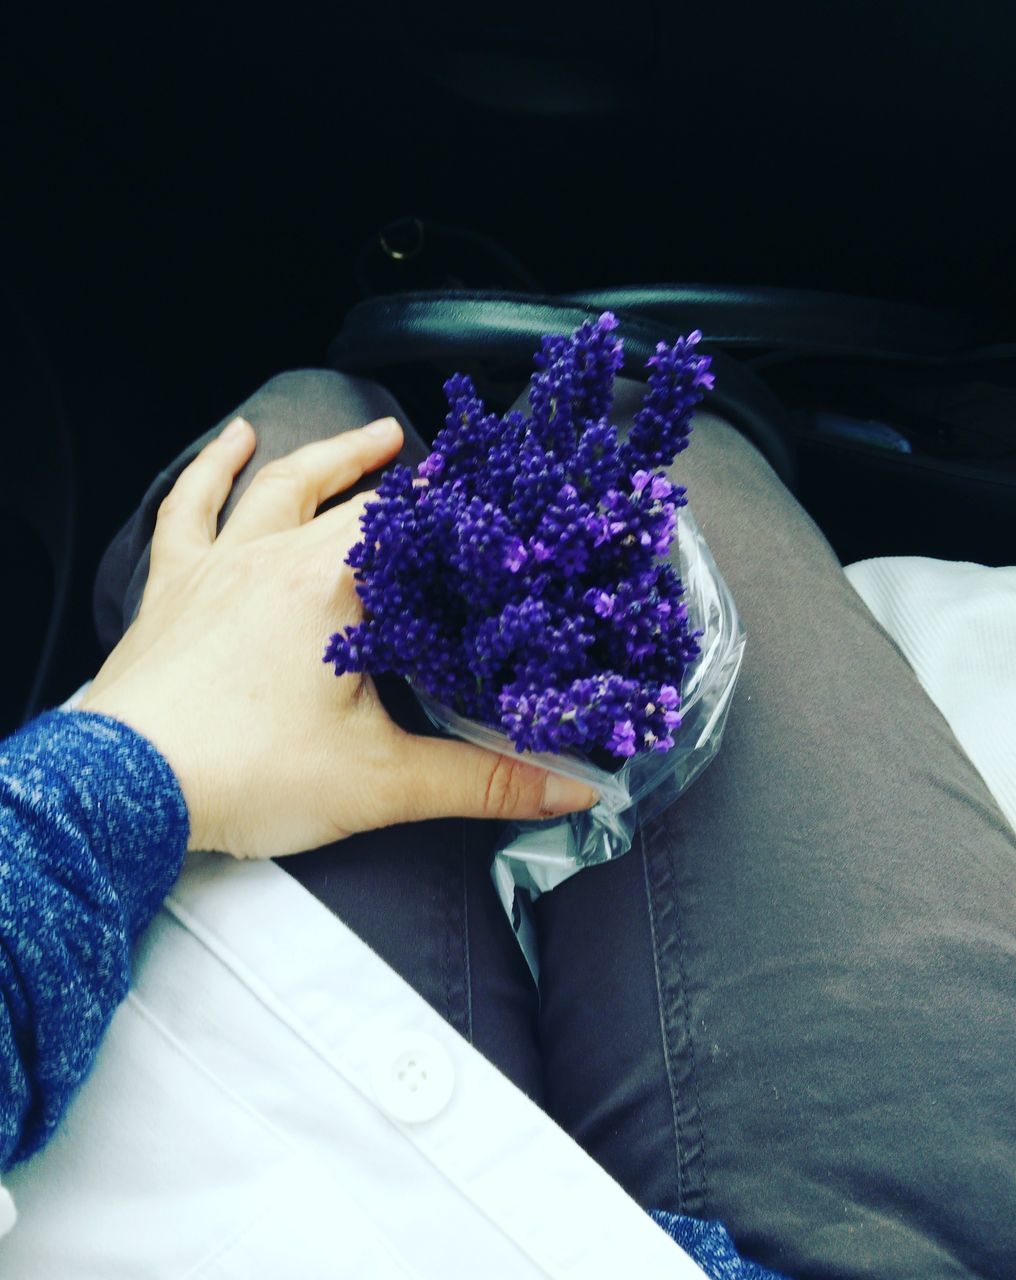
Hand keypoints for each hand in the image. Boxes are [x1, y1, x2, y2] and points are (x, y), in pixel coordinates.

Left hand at [81, 416, 596, 857]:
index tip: (495, 497)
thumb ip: (482, 782)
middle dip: (410, 482)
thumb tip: (565, 788)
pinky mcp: (174, 589)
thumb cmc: (242, 774)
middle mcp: (276, 560)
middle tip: (451, 471)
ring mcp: (221, 567)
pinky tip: (228, 444)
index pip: (411, 526)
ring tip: (370, 436)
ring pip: (279, 486)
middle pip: (355, 500)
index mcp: (333, 590)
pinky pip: (188, 509)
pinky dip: (209, 470)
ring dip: (329, 457)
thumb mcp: (382, 782)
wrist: (126, 791)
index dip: (457, 509)